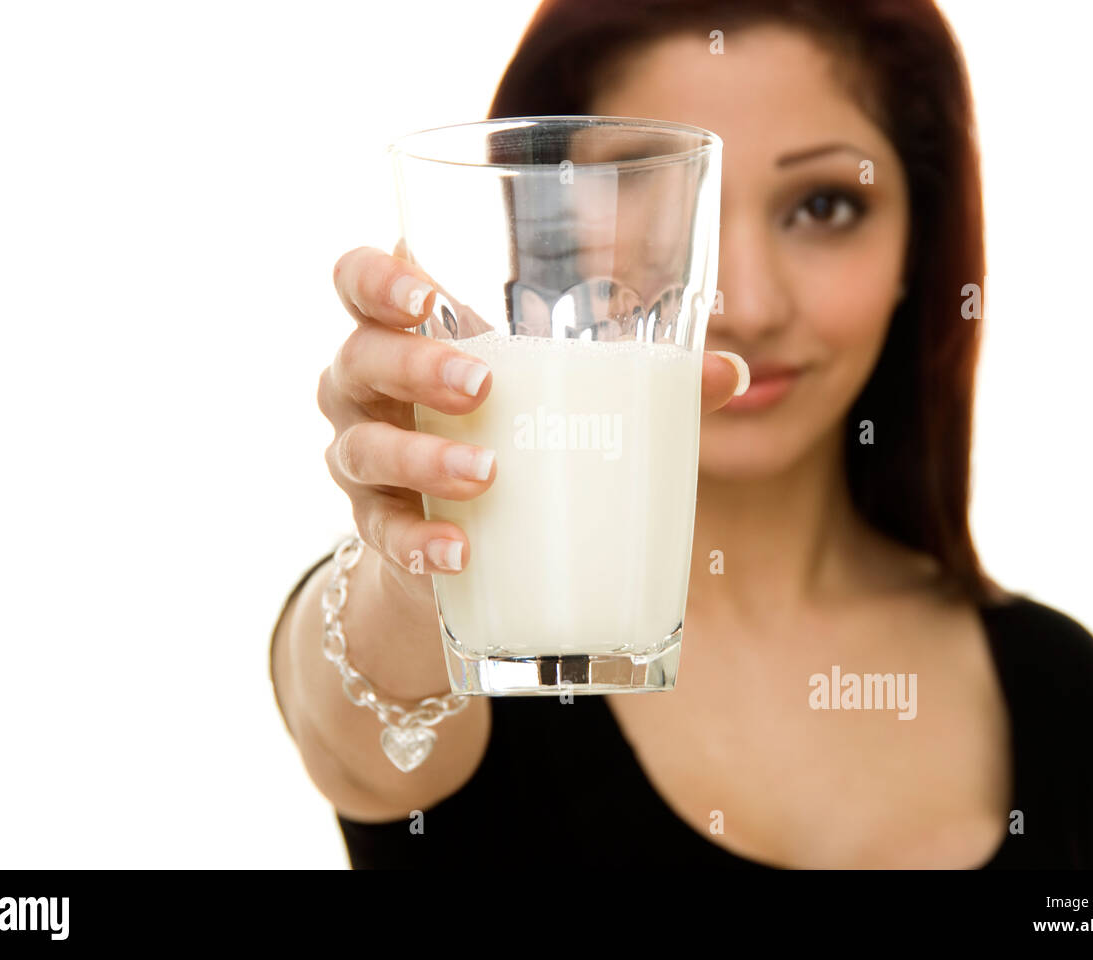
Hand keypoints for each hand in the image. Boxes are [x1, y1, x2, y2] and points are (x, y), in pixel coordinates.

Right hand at [319, 244, 746, 597]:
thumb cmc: (515, 436)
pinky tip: (459, 554)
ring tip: (487, 475)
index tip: (425, 295)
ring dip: (420, 459)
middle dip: (414, 365)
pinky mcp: (374, 528)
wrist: (463, 539)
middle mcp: (368, 388)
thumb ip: (643, 380)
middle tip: (480, 384)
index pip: (359, 281)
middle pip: (360, 356)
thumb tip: (733, 373)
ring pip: (361, 447)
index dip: (376, 279)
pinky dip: (417, 544)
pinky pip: (379, 534)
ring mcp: (362, 460)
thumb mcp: (563, 399)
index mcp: (409, 333)